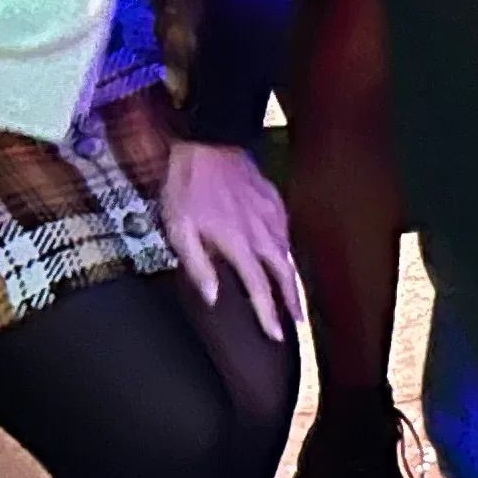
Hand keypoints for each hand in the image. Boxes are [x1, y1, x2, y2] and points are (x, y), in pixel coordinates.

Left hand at [160, 139, 301, 342]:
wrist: (208, 142)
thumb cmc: (187, 187)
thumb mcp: (179, 228)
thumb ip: (197, 265)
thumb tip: (214, 296)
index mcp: (239, 245)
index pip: (260, 289)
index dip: (269, 315)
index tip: (277, 336)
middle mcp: (263, 233)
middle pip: (285, 275)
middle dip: (293, 303)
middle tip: (299, 324)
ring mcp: (272, 215)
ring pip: (289, 254)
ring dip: (293, 278)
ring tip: (294, 296)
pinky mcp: (275, 200)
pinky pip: (286, 231)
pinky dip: (287, 249)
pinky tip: (284, 253)